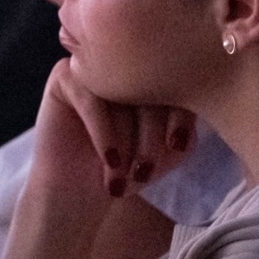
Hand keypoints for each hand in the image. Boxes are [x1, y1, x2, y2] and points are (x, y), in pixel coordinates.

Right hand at [32, 57, 196, 205]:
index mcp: (157, 75)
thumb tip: (193, 111)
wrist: (79, 192)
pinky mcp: (65, 76)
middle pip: (149, 87)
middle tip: (144, 172)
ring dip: (126, 142)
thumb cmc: (127, 171)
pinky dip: (104, 134)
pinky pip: (91, 99)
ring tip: (122, 177)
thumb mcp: (165, 155)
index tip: (177, 147)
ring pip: (120, 95)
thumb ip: (184, 133)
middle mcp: (127, 66)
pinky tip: (110, 161)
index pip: (178, 82)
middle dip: (151, 136)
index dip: (180, 116)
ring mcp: (96, 67)